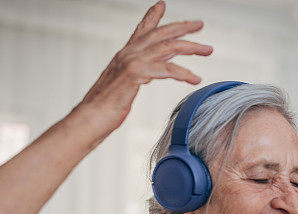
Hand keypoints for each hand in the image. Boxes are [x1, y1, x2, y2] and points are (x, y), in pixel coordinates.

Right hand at [78, 1, 211, 131]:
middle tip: (200, 24)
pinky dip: (183, 73)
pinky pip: (166, 70)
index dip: (152, 16)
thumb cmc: (103, 109)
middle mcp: (128, 54)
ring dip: (191, 47)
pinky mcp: (135, 74)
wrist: (89, 118)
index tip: (161, 4)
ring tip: (208, 49)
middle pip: (160, 34)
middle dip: (182, 27)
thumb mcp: (121, 87)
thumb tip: (140, 76)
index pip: (141, 30)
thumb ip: (132, 77)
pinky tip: (195, 78)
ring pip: (168, 47)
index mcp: (124, 56)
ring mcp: (131, 62)